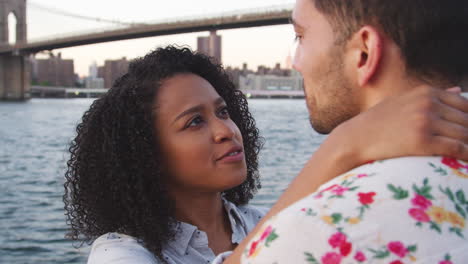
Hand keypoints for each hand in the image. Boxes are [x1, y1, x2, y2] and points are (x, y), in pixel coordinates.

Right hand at [336, 85, 467, 163]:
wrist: (356, 138)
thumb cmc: (378, 121)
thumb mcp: (403, 101)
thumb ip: (431, 96)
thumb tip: (458, 90)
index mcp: (426, 92)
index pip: (464, 104)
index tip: (466, 130)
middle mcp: (428, 104)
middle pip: (466, 119)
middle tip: (467, 142)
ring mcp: (425, 121)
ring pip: (465, 134)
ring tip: (467, 153)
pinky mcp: (423, 141)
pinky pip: (457, 148)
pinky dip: (467, 155)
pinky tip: (466, 160)